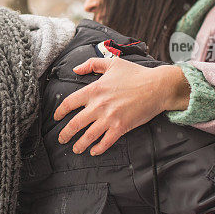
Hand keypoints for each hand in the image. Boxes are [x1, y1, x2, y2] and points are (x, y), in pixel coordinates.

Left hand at [54, 58, 190, 154]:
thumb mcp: (112, 63)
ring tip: (75, 149)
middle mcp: (99, 105)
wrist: (157, 86)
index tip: (56, 118)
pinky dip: (98, 149)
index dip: (60, 112)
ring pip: (88, 136)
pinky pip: (106, 142)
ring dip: (79, 145)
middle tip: (61, 139)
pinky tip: (94, 151)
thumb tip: (76, 69)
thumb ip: (91, 64)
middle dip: (65, 134)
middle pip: (75, 124)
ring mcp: (110, 118)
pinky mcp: (121, 127)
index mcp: (94, 89)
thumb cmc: (136, 74)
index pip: (69, 103)